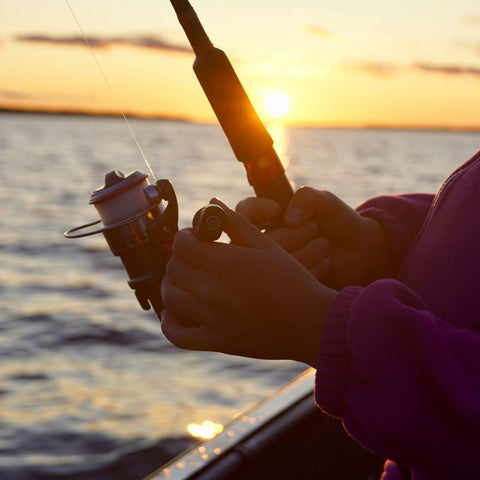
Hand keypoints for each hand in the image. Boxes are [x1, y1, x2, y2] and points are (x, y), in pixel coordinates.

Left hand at [161, 199, 336, 366]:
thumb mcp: (267, 246)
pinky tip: (174, 312)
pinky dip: (169, 323)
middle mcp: (216, 290)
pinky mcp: (218, 341)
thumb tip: (212, 203)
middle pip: (174, 269)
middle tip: (192, 258)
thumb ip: (237, 223)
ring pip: (171, 298)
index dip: (184, 237)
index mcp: (228, 263)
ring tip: (184, 280)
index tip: (194, 239)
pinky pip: (178, 336)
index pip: (182, 244)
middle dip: (178, 258)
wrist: (311, 322)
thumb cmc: (292, 281)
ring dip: (172, 285)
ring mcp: (215, 319)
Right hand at [235, 197, 330, 279]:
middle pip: (258, 241)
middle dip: (290, 234)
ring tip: (323, 244)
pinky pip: (286, 282)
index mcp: (268, 217)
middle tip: (313, 227)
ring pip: (272, 263)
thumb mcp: (325, 202)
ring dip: (303, 252)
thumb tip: (289, 219)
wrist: (360, 252)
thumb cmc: (339, 221)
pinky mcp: (284, 284)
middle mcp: (265, 240)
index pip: (245, 211)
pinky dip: (309, 269)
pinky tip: (325, 262)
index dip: (257, 210)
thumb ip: (306, 199)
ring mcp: (272, 265)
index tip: (277, 210)